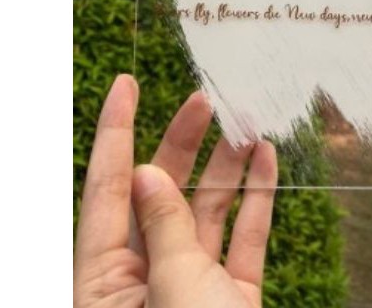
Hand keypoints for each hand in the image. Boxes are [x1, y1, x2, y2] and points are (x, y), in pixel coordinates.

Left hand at [74, 76, 277, 307]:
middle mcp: (144, 282)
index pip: (105, 191)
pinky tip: (266, 160)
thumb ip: (162, 227)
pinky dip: (255, 199)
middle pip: (160, 195)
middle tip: (205, 100)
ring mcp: (193, 289)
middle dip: (184, 145)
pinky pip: (242, 238)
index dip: (115, 132)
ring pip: (205, 213)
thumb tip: (147, 173)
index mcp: (104, 286)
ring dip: (227, 167)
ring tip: (248, 124)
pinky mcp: (233, 298)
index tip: (124, 83)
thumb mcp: (173, 286)